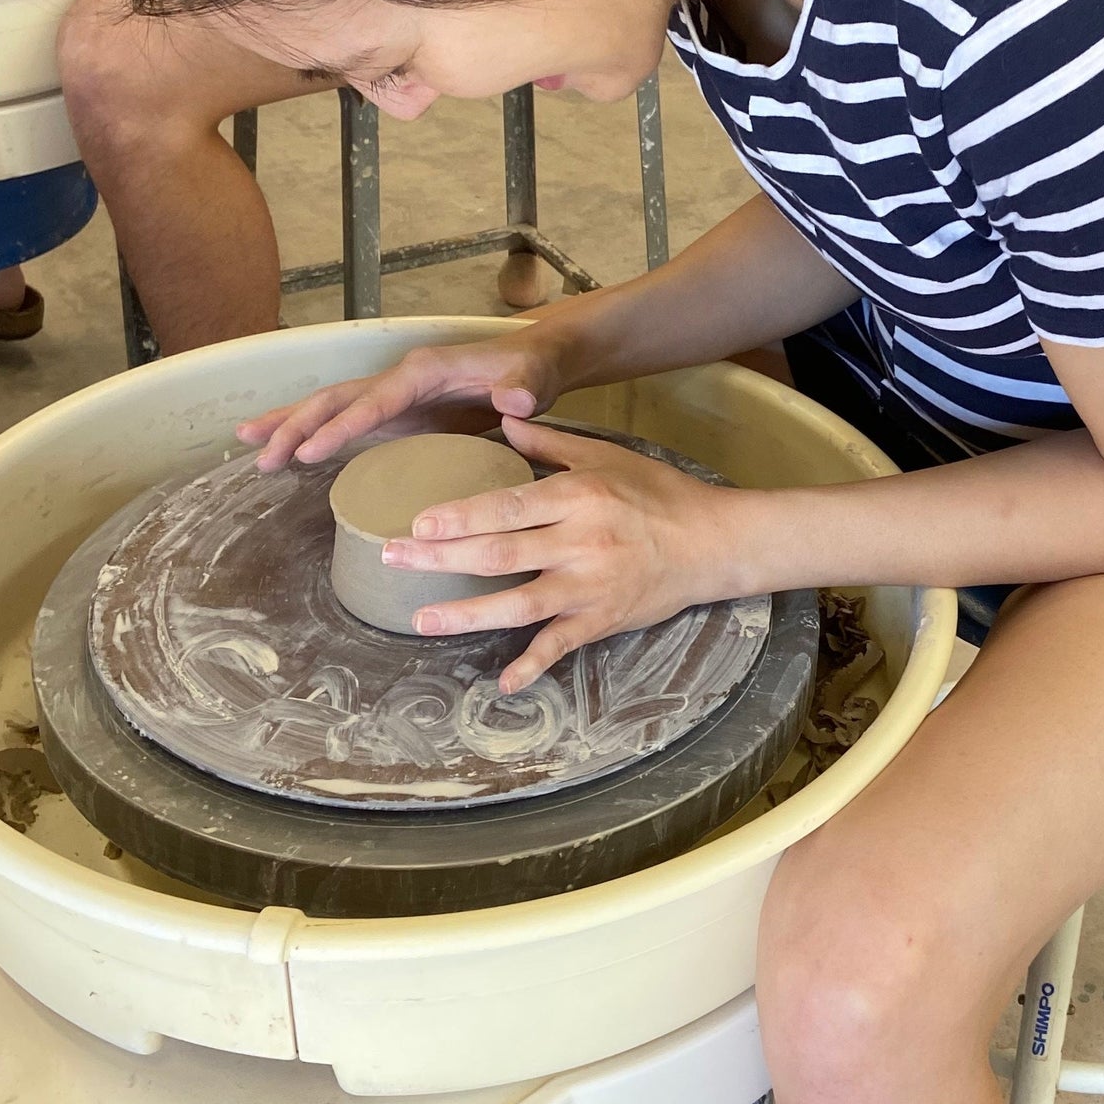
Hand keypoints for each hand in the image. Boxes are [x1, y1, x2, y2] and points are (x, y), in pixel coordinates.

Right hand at [238, 331, 572, 470]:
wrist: (538, 363)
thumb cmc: (534, 370)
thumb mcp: (534, 378)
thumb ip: (524, 387)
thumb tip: (512, 400)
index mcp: (425, 370)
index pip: (375, 399)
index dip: (342, 424)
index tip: (308, 451)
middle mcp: (401, 379)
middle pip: (336, 399)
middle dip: (296, 425)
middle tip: (259, 455)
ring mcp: (395, 397)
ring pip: (331, 408)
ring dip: (290, 426)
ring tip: (246, 446)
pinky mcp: (398, 416)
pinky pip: (347, 424)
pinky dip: (314, 436)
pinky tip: (286, 454)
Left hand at [385, 416, 739, 690]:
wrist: (711, 541)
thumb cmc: (657, 493)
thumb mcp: (607, 456)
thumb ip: (551, 445)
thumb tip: (502, 420)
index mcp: (578, 497)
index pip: (508, 507)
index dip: (461, 517)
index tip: (418, 523)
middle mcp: (580, 542)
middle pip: (500, 554)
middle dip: (441, 559)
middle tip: (392, 558)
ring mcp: (590, 586)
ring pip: (519, 605)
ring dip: (468, 614)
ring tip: (422, 620)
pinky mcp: (603, 619)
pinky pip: (561, 645)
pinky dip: (533, 666)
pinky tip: (502, 683)